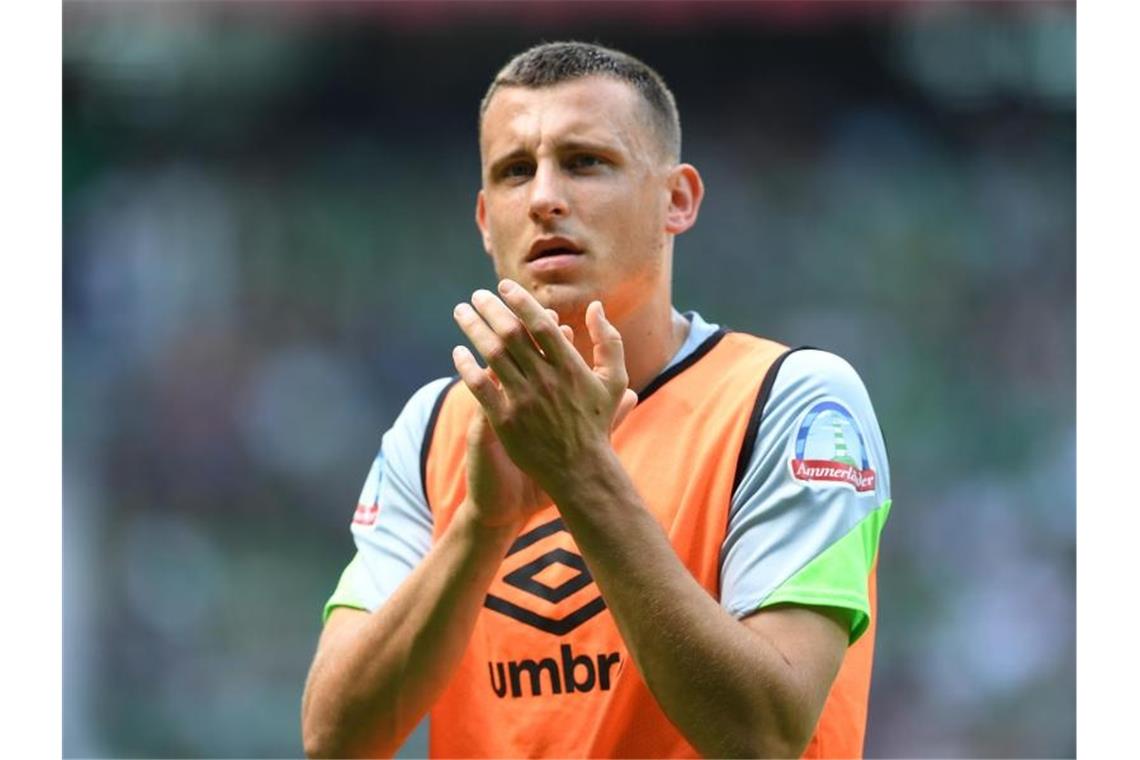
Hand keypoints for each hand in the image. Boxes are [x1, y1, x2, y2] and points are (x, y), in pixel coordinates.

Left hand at [451, 280, 636, 501]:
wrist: (580, 471)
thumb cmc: (596, 423)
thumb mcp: (613, 381)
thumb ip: (608, 341)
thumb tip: (595, 306)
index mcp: (570, 367)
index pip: (540, 324)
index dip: (520, 302)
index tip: (504, 287)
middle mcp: (546, 380)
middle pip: (511, 334)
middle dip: (490, 309)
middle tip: (477, 295)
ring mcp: (524, 401)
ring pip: (492, 355)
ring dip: (474, 329)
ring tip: (461, 312)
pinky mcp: (505, 421)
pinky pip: (480, 387)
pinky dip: (467, 367)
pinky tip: (457, 351)